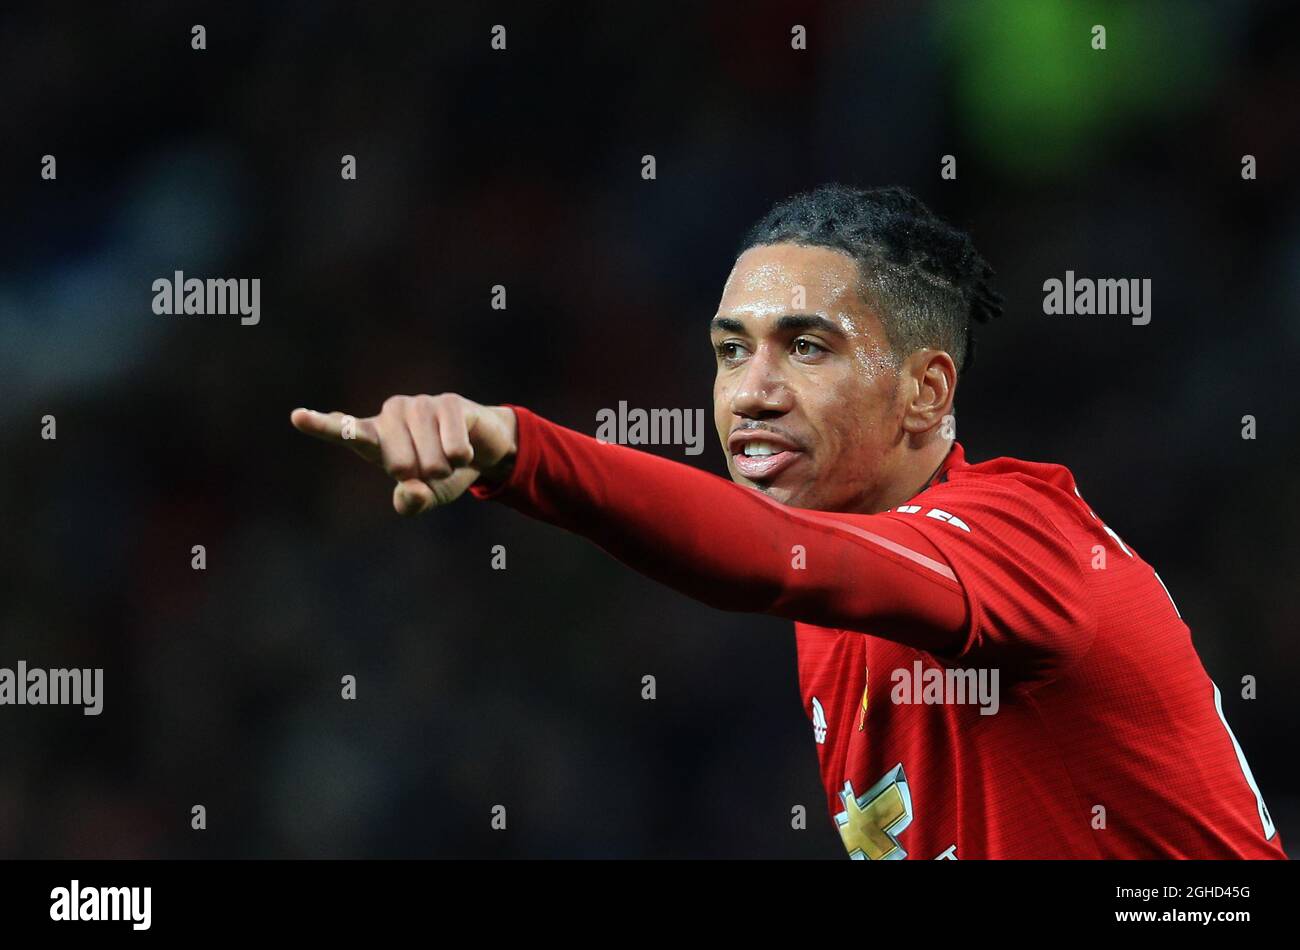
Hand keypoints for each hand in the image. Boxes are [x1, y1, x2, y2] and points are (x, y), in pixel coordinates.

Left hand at [290, 394, 517, 514]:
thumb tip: (409, 488)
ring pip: (428, 456)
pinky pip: (453, 443)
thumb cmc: (444, 473)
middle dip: (419, 477)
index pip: (345, 431)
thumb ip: (411, 502)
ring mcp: (419, 404)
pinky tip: (464, 450)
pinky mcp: (448, 402)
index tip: (298, 416)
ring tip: (448, 461)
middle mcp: (391, 414)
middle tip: (429, 470)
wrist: (484, 449)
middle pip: (397, 463)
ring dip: (443, 468)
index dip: (321, 425)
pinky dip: (461, 456)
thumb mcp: (427, 496)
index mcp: (376, 437)